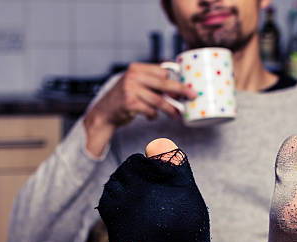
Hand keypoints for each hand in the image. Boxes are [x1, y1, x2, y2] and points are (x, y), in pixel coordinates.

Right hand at [83, 62, 197, 157]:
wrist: (104, 113)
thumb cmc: (124, 99)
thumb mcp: (135, 84)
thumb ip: (152, 83)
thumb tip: (178, 89)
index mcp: (136, 68)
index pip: (162, 71)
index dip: (176, 79)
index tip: (187, 86)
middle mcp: (133, 76)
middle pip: (164, 83)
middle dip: (181, 90)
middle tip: (192, 96)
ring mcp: (130, 89)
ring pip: (159, 100)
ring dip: (170, 109)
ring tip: (176, 114)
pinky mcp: (130, 103)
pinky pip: (150, 110)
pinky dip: (154, 116)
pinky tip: (152, 116)